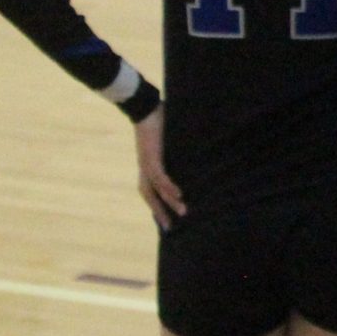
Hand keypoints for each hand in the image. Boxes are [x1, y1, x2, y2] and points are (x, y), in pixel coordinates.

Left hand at [133, 108, 185, 230]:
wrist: (143, 108)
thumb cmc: (156, 119)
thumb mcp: (167, 138)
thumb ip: (174, 146)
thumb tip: (193, 145)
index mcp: (147, 164)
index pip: (149, 189)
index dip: (155, 204)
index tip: (163, 218)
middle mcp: (145, 168)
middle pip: (150, 196)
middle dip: (159, 212)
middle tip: (170, 228)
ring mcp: (147, 164)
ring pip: (157, 190)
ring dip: (169, 203)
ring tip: (183, 213)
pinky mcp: (151, 158)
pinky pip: (161, 178)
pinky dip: (169, 188)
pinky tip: (179, 195)